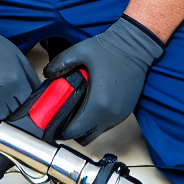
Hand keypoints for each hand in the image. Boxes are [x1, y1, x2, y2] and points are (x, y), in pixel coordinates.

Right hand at [0, 6, 38, 121]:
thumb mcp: (19, 59)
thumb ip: (31, 79)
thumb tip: (39, 97)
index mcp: (17, 80)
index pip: (28, 106)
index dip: (26, 109)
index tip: (24, 108)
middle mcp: (4, 90)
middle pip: (14, 114)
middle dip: (14, 113)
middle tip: (11, 107)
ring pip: (0, 118)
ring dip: (1, 115)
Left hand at [45, 17, 164, 143]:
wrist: (136, 46)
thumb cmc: (109, 49)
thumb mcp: (80, 51)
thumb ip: (60, 63)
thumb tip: (47, 73)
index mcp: (98, 104)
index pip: (75, 131)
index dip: (61, 131)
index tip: (54, 124)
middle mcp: (110, 114)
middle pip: (86, 137)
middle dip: (73, 132)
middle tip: (63, 118)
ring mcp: (120, 114)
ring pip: (98, 132)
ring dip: (86, 127)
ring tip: (76, 112)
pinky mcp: (126, 110)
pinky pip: (107, 124)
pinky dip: (97, 121)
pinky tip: (90, 106)